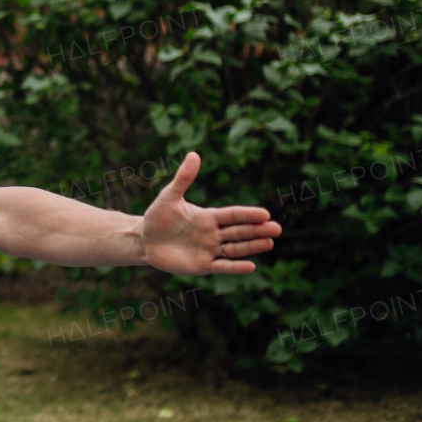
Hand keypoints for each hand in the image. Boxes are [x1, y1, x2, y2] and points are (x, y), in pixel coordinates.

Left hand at [139, 152, 281, 274]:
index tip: (265, 214)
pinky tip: (251, 266)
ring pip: (235, 249)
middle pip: (239, 232)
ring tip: (270, 244)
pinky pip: (222, 266)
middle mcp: (213, 234)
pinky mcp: (202, 266)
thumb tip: (194, 154)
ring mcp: (209, 250)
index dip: (248, 215)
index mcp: (208, 217)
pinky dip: (236, 267)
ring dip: (252, 247)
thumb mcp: (169, 196)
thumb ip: (183, 178)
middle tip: (276, 229)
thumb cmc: (157, 216)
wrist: (144, 239)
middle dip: (257, 230)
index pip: (233, 215)